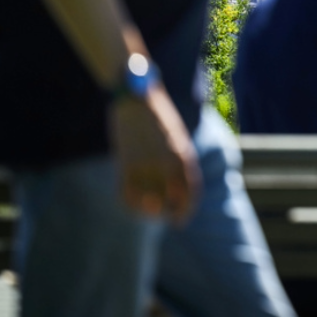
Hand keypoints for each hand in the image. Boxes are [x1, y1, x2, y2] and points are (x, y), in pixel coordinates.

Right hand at [109, 86, 200, 222]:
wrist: (136, 96)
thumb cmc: (158, 117)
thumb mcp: (176, 137)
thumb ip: (178, 160)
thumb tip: (177, 186)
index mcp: (183, 154)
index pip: (191, 191)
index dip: (186, 209)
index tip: (180, 220)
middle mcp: (167, 162)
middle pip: (171, 200)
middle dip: (170, 213)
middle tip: (165, 219)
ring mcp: (145, 163)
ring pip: (149, 201)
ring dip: (149, 212)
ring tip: (149, 212)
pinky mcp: (125, 163)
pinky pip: (127, 194)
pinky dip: (130, 205)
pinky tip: (133, 206)